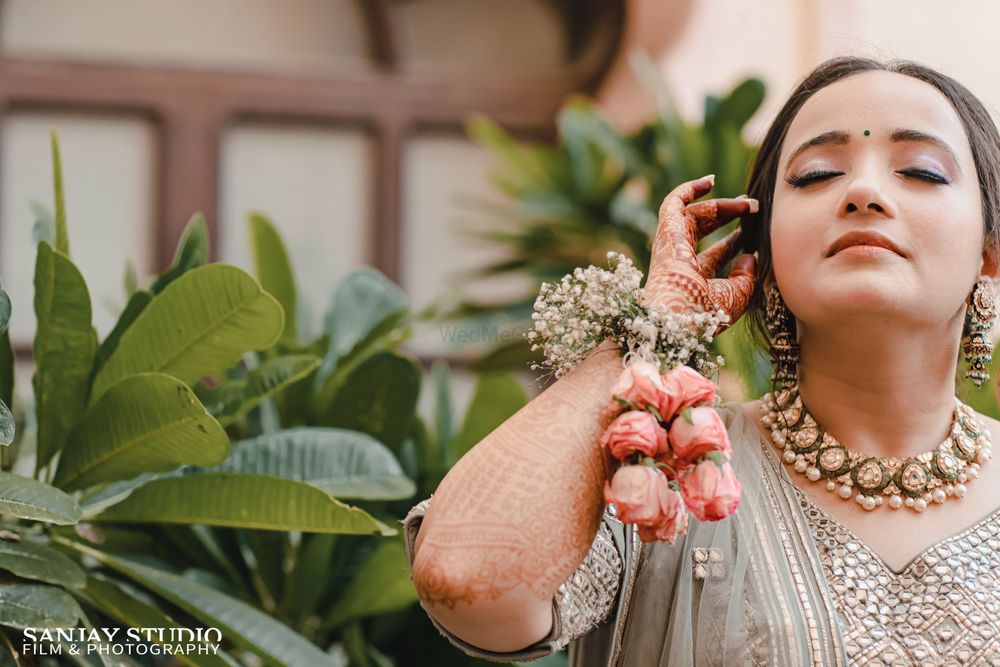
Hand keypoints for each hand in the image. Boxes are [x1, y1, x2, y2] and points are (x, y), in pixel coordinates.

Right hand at [642, 174, 757, 330]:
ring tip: (747, 201)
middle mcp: (679, 261)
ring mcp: (671, 246)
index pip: (715, 255)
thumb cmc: (705, 315)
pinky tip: (709, 181)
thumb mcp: (737, 296)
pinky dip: (689, 190)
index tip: (754, 231)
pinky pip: (674, 203)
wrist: (679, 317)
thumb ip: (746, 277)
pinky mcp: (666, 232)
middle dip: (727, 216)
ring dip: (721, 206)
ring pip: (693, 215)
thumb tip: (751, 255)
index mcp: (693, 280)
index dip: (734, 241)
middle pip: (703, 231)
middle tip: (751, 206)